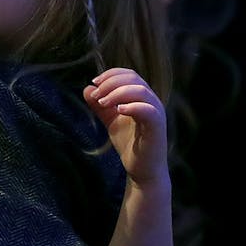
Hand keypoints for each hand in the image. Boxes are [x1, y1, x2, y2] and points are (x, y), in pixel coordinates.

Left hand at [84, 68, 167, 188]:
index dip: (111, 74)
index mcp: (142, 97)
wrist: (142, 171)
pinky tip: (118, 111)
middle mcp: (152, 101)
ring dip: (118, 93)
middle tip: (96, 95)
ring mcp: (157, 113)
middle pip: (134, 79)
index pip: (129, 75)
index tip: (94, 82)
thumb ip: (100, 106)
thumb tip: (87, 89)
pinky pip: (149, 110)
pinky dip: (133, 107)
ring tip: (103, 103)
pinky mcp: (157, 127)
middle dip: (111, 83)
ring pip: (141, 91)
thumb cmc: (130, 144)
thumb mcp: (111, 121)